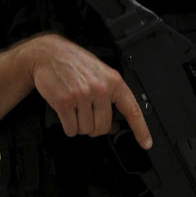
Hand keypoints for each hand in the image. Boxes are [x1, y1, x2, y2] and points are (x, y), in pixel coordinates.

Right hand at [28, 34, 150, 147]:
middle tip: (87, 115)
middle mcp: (100, 88)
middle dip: (94, 127)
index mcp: (113, 81)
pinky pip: (71, 129)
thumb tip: (115, 125)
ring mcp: (82, 95)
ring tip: (75, 108)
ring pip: (86, 130)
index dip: (141, 130)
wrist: (49, 53)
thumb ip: (110, 97)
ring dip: (79, 125)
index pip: (132, 110)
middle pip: (103, 127)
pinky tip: (66, 113)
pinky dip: (68, 126)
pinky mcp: (64, 101)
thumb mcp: (100, 74)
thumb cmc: (75, 63)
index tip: (146, 143)